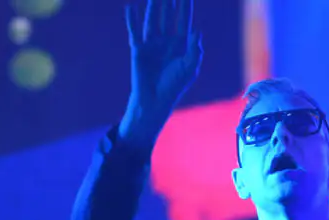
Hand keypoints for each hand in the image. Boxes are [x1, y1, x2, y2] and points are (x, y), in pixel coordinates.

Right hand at [120, 0, 202, 145]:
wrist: (155, 100)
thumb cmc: (174, 86)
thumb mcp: (190, 68)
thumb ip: (195, 50)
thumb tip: (197, 31)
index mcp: (180, 45)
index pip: (183, 21)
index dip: (184, 7)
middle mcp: (165, 41)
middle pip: (167, 16)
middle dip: (168, 2)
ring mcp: (151, 44)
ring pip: (152, 20)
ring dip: (153, 6)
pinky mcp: (138, 49)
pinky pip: (135, 32)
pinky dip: (132, 20)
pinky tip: (131, 7)